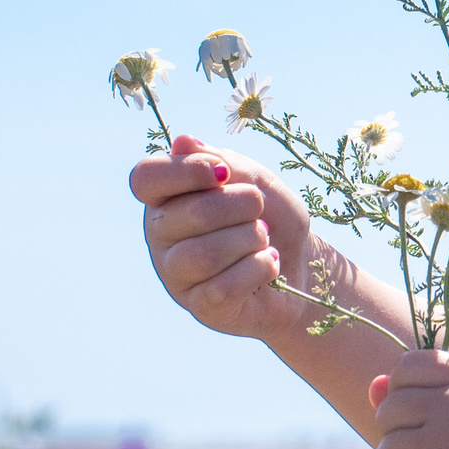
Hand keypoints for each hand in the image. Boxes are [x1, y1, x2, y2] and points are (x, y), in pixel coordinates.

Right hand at [130, 135, 316, 341]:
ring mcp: (176, 274)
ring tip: (263, 239)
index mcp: (165, 198)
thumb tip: (183, 142)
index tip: (224, 173)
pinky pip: (223, 287)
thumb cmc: (271, 216)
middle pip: (190, 213)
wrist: (303, 264)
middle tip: (259, 210)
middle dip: (240, 205)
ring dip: (250, 239)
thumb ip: (220, 161)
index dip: (184, 170)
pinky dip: (259, 269)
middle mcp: (160, 236)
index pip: (146, 178)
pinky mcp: (201, 306)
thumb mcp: (254, 179)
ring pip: (205, 255)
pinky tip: (270, 262)